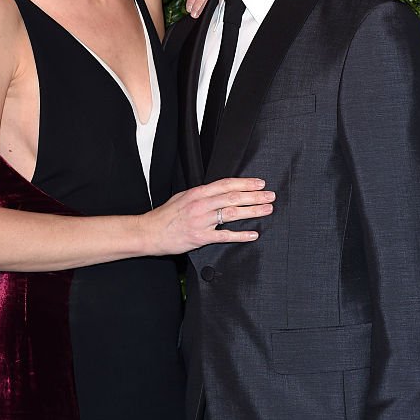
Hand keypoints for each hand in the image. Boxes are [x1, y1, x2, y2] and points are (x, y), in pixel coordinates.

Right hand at [144, 178, 273, 254]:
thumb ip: (201, 195)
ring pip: (232, 213)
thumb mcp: (182, 197)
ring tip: (267, 209)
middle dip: (254, 196)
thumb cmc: (165, 216)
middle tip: (270, 195)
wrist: (149, 232)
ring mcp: (201, 221)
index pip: (226, 184)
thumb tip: (219, 192)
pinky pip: (225, 236)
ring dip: (252, 211)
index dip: (245, 183)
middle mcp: (201, 204)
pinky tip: (253, 234)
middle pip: (233, 197)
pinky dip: (240, 235)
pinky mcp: (200, 237)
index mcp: (197, 193)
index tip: (260, 183)